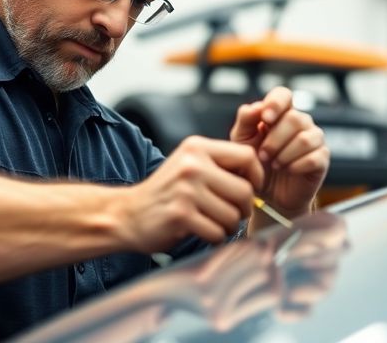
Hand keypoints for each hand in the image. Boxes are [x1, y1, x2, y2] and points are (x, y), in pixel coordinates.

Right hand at [121, 136, 263, 251]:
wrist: (127, 214)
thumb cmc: (166, 193)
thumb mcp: (190, 166)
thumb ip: (220, 165)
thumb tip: (258, 176)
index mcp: (198, 148)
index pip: (247, 155)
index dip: (257, 176)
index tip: (252, 188)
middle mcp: (192, 165)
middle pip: (245, 190)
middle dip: (244, 208)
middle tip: (234, 214)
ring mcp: (186, 190)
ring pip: (233, 215)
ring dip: (229, 226)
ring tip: (214, 223)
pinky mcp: (181, 215)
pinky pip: (217, 232)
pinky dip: (215, 237)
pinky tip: (202, 232)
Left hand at [229, 87, 329, 218]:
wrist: (268, 195)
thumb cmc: (255, 164)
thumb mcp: (242, 142)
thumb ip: (245, 121)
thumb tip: (256, 107)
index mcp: (280, 113)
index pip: (283, 95)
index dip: (276, 104)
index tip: (265, 119)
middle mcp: (300, 122)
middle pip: (295, 118)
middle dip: (275, 139)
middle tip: (263, 155)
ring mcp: (314, 139)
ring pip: (305, 138)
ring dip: (285, 154)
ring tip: (275, 164)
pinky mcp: (322, 158)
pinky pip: (314, 157)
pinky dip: (297, 165)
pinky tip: (289, 170)